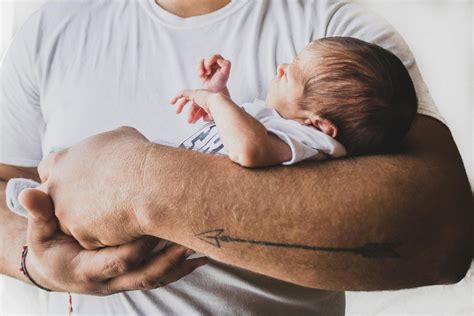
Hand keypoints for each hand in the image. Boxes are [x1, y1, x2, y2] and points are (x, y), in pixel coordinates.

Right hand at [20, 188, 207, 294]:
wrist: (56, 268)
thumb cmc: (49, 247)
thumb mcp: (39, 233)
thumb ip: (39, 214)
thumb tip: (30, 193)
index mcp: (87, 270)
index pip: (116, 261)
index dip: (136, 246)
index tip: (153, 226)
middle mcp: (110, 281)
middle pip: (144, 275)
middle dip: (167, 260)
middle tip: (188, 241)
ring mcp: (125, 280)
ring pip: (157, 278)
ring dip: (180, 265)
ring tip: (203, 248)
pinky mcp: (135, 275)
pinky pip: (161, 276)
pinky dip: (180, 267)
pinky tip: (200, 255)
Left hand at [36, 126, 153, 248]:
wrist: (150, 184)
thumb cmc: (138, 156)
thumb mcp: (119, 137)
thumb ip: (105, 146)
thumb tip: (114, 147)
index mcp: (63, 160)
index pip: (47, 169)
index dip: (63, 175)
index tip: (79, 179)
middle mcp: (57, 188)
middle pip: (54, 200)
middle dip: (70, 202)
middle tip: (96, 201)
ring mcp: (67, 214)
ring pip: (72, 223)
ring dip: (88, 221)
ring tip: (116, 214)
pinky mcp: (83, 236)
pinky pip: (92, 239)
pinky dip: (106, 235)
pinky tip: (124, 226)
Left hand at [170, 89, 217, 123]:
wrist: (218, 105)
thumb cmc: (219, 111)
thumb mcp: (213, 116)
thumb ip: (208, 116)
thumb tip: (203, 119)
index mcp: (209, 102)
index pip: (201, 109)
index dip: (196, 116)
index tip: (193, 122)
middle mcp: (204, 97)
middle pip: (194, 105)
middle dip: (190, 113)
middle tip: (188, 120)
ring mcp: (199, 94)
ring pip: (187, 99)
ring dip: (181, 106)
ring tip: (177, 112)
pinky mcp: (194, 93)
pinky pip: (183, 93)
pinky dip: (177, 97)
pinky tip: (172, 102)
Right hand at [198, 54, 230, 92]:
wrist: (213, 90)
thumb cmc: (220, 82)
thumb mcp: (226, 73)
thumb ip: (226, 65)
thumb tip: (219, 60)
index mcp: (222, 61)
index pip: (216, 56)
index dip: (212, 62)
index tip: (211, 70)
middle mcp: (215, 61)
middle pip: (208, 58)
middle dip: (207, 65)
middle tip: (208, 73)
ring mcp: (208, 64)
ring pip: (202, 60)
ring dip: (202, 68)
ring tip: (204, 75)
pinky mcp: (203, 67)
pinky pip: (199, 64)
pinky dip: (199, 69)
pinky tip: (202, 75)